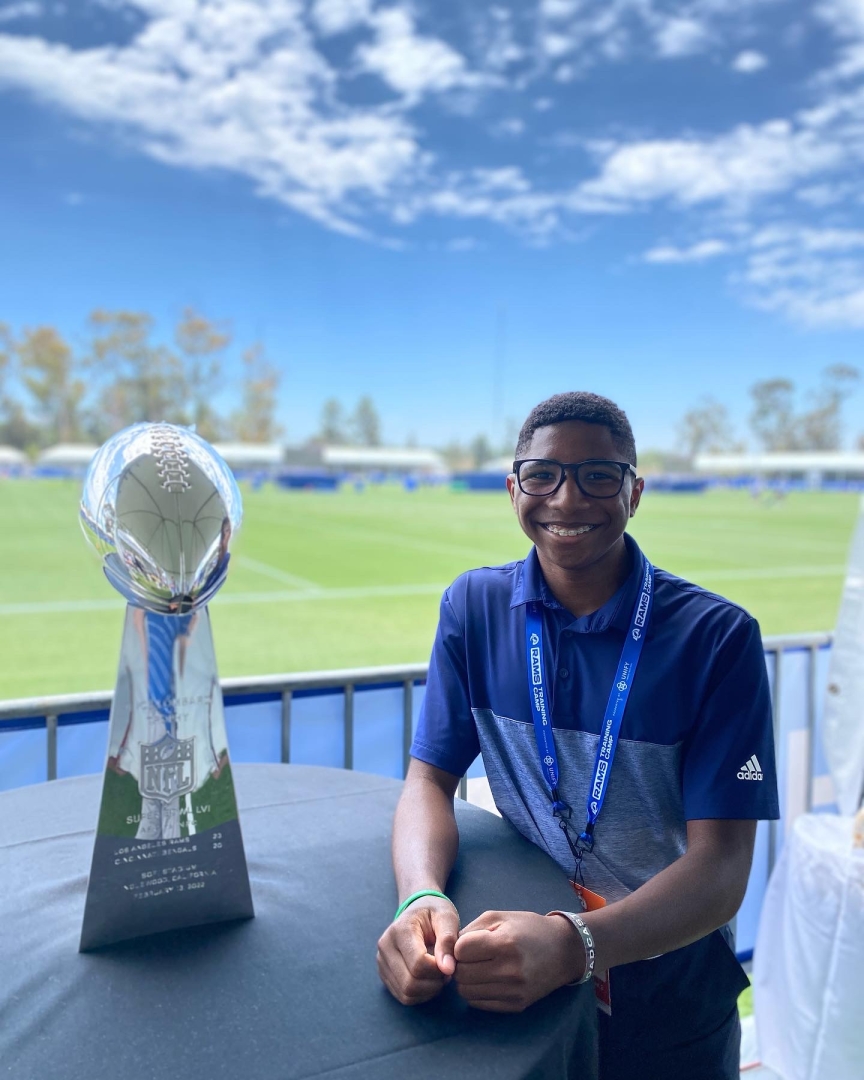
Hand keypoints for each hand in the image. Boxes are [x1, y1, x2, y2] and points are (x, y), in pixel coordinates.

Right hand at [377, 897, 459, 1005]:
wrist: (418, 910)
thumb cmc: (435, 913)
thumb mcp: (446, 918)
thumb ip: (448, 941)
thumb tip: (448, 969)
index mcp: (400, 930)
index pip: (418, 964)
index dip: (438, 970)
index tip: (451, 963)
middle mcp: (385, 947)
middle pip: (409, 983)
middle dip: (434, 983)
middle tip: (447, 971)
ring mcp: (382, 962)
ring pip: (406, 993)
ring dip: (428, 990)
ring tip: (439, 974)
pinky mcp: (384, 974)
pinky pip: (403, 996)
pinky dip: (420, 995)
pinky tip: (430, 980)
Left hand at [453, 910, 582, 1012]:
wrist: (563, 950)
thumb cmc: (528, 928)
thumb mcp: (499, 917)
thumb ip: (470, 931)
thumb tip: (447, 953)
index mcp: (505, 943)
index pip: (461, 951)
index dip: (459, 946)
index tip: (469, 943)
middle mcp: (510, 970)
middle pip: (462, 973)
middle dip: (460, 964)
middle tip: (471, 957)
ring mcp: (514, 991)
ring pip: (467, 992)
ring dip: (466, 980)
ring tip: (478, 968)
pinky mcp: (516, 1006)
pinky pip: (479, 1004)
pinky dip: (476, 992)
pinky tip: (487, 980)